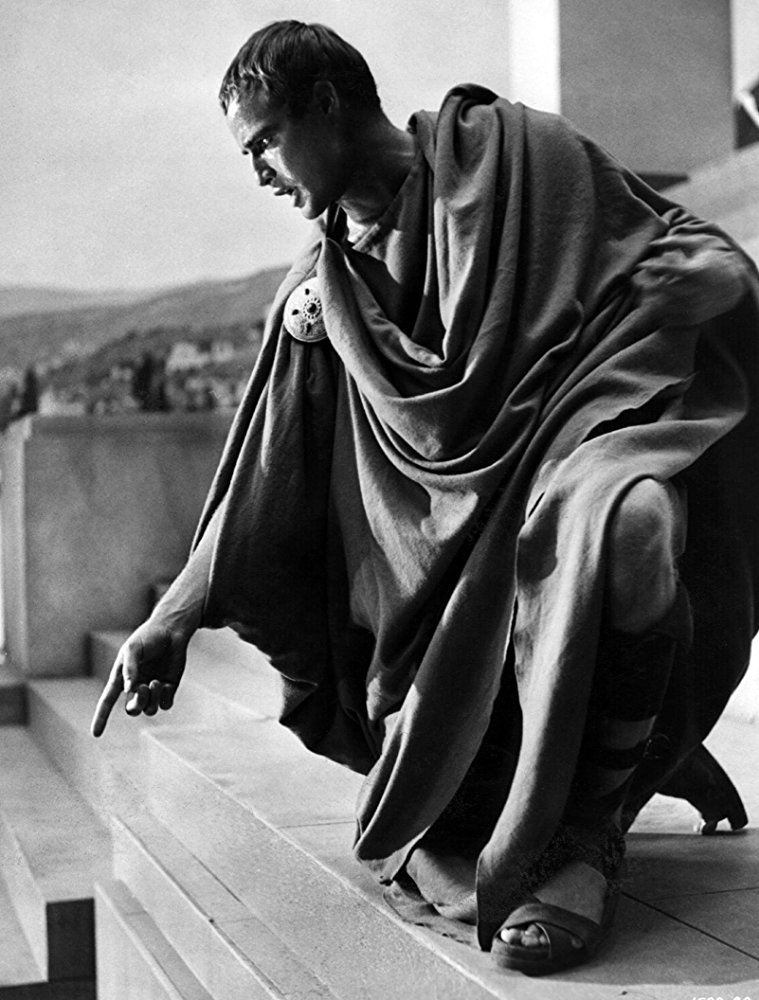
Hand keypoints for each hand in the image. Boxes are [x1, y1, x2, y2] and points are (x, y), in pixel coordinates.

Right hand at [90, 618, 191, 736]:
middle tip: (145, 688)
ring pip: (149, 710)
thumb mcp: (133, 648)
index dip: (101, 717)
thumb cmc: (148, 636)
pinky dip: (164, 698)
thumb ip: (129, 668)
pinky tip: (166, 684)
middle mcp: (136, 686)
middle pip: (132, 709)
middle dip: (137, 704)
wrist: (171, 630)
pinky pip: (165, 705)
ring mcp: (153, 688)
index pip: (107, 701)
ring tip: (156, 682)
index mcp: (121, 677)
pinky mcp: (168, 688)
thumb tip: (128, 690)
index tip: (96, 734)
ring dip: (152, 699)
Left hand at [632, 234, 746, 325]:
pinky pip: (668, 318)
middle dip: (646, 283)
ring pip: (661, 306)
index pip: (663, 268)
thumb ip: (676, 241)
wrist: (733, 285)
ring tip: (643, 292)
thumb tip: (652, 243)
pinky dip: (658, 312)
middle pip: (659, 288)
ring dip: (649, 299)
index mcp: (693, 272)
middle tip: (638, 280)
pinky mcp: (691, 319)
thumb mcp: (699, 245)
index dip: (649, 265)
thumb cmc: (713, 260)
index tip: (642, 264)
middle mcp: (693, 290)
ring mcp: (692, 306)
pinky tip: (654, 304)